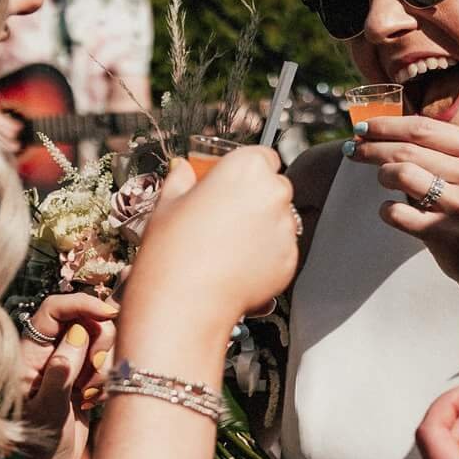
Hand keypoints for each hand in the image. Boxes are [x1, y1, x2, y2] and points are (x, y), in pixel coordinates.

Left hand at [17, 292, 118, 458]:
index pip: (55, 309)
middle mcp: (50, 354)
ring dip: (103, 365)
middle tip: (93, 371)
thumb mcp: (47, 412)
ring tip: (88, 395)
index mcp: (31, 354)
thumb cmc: (36, 448)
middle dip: (99, 340)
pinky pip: (108, 366)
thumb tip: (77, 335)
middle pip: (85, 320)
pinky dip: (107, 380)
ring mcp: (69, 368)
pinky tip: (92, 403)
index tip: (108, 312)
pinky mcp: (86, 382)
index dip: (82, 303)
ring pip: (100, 343)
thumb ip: (61, 373)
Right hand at [131, 149, 301, 331]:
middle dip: (256, 199)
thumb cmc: (171, 250)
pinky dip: (266, 255)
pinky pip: (281, 250)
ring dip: (262, 227)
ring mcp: (285, 228)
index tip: (234, 184)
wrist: (183, 301)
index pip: (263, 156)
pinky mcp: (290, 259)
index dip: (248, 170)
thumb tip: (184, 169)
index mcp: (246, 167)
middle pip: (275, 187)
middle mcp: (273, 192)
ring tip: (228, 246)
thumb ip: (182, 179)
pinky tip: (237, 265)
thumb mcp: (168, 203)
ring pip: (280, 220)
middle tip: (226, 218)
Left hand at [347, 117, 458, 300]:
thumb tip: (394, 129)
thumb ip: (448, 150)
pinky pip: (398, 213)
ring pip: (401, 174)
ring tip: (383, 180)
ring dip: (382, 175)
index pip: (424, 127)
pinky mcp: (445, 234)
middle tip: (354, 149)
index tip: (365, 127)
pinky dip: (387, 210)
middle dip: (373, 147)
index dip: (387, 125)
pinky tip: (391, 211)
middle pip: (408, 148)